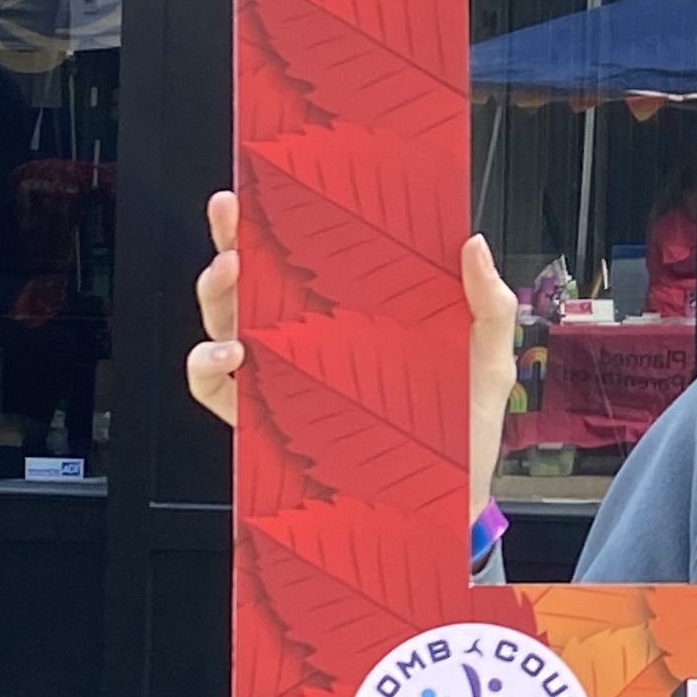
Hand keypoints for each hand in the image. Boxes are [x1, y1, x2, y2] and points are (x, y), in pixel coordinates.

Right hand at [187, 191, 526, 494]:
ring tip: (231, 278)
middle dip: (231, 243)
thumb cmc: (465, 436)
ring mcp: (286, 381)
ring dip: (217, 295)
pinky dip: (208, 368)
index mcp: (357, 315)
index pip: (309, 258)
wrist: (448, 510)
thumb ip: (488, 308)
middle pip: (254, 282)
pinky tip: (230, 355)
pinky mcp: (269, 426)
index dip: (280, 219)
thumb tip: (473, 242)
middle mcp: (312, 343)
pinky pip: (218, 393)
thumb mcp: (486, 365)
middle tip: (234, 222)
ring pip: (226, 324)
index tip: (265, 185)